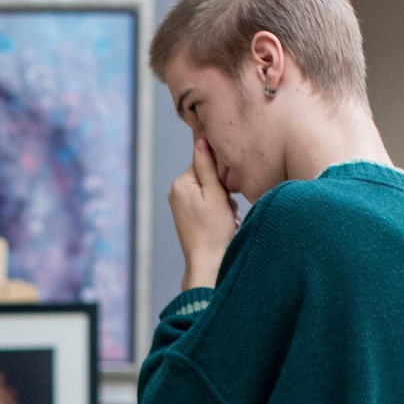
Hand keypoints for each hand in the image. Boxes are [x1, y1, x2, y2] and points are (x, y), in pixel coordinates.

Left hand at [170, 138, 237, 291]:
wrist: (208, 263)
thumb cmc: (214, 231)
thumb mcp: (216, 193)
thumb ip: (208, 166)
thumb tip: (201, 140)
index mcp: (181, 183)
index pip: (205, 161)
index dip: (221, 173)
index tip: (227, 188)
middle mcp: (176, 192)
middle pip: (208, 177)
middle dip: (222, 190)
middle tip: (226, 208)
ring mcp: (180, 205)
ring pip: (211, 191)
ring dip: (223, 202)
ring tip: (225, 218)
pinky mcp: (186, 216)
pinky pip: (208, 205)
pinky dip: (218, 212)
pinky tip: (222, 224)